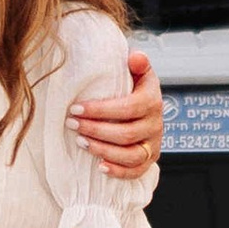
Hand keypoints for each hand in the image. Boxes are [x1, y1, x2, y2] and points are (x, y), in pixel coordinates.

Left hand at [71, 44, 162, 180]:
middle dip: (95, 130)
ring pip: (131, 155)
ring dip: (103, 150)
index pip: (128, 107)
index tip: (75, 108)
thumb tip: (135, 56)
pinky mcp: (149, 159)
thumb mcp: (137, 72)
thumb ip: (137, 63)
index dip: (100, 110)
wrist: (146, 107)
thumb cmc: (133, 87)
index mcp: (152, 100)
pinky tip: (99, 166)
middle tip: (72, 124)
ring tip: (80, 142)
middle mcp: (156, 124)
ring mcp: (153, 144)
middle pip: (127, 133)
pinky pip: (136, 171)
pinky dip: (119, 171)